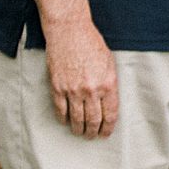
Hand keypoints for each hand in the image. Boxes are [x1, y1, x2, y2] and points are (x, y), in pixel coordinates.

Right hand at [44, 19, 118, 137]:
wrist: (70, 31)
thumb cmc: (91, 43)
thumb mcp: (109, 62)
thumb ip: (109, 83)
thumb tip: (108, 102)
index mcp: (108, 84)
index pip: (110, 114)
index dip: (108, 128)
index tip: (105, 134)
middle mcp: (92, 90)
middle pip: (93, 120)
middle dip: (93, 132)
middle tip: (92, 136)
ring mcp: (73, 90)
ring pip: (76, 119)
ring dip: (78, 129)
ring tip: (80, 132)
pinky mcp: (58, 87)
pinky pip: (61, 110)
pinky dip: (63, 119)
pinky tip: (66, 121)